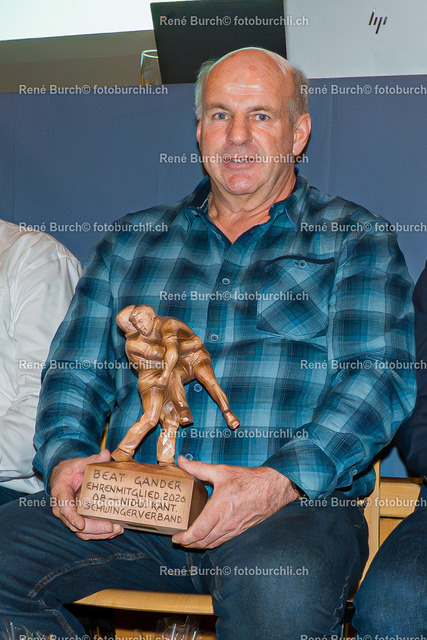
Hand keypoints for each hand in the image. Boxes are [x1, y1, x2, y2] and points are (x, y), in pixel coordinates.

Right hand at [49, 449, 123, 539]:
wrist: (62, 477)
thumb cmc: (70, 470)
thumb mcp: (78, 463)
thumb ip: (91, 460)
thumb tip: (106, 454)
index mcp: (60, 492)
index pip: (64, 507)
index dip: (72, 516)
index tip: (81, 524)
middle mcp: (62, 509)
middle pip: (74, 524)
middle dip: (93, 528)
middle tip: (110, 527)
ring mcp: (69, 517)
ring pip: (81, 532)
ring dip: (99, 533)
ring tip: (116, 530)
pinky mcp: (77, 521)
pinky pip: (86, 532)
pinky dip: (99, 534)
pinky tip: (113, 531)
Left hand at [172, 457, 298, 548]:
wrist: (272, 487)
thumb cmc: (247, 479)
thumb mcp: (221, 471)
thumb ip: (199, 468)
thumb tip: (182, 461)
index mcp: (219, 508)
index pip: (198, 532)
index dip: (185, 538)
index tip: (175, 537)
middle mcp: (226, 523)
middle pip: (203, 542)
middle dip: (188, 544)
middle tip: (178, 540)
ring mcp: (234, 529)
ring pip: (213, 543)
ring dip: (199, 545)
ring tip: (189, 541)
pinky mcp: (240, 530)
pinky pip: (222, 541)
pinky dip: (211, 542)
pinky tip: (207, 537)